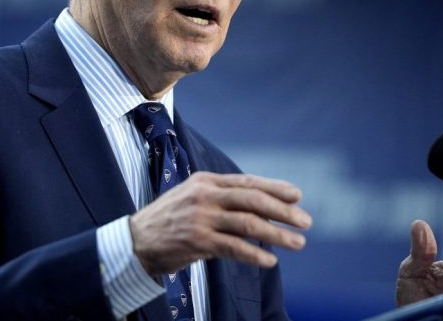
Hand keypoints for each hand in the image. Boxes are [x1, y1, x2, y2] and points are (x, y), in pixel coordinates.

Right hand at [128, 172, 310, 274]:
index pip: (248, 181)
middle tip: (306, 222)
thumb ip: (223, 199)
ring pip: (249, 224)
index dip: (275, 188)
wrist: (137, 240)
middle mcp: (205, 196)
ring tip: (297, 243)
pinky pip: (234, 248)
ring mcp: (201, 218)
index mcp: (206, 181)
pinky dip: (255, 255)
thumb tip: (263, 208)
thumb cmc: (171, 219)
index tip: (298, 196)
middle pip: (253, 200)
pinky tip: (270, 260)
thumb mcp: (194, 198)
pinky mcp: (198, 241)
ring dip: (277, 235)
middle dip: (283, 211)